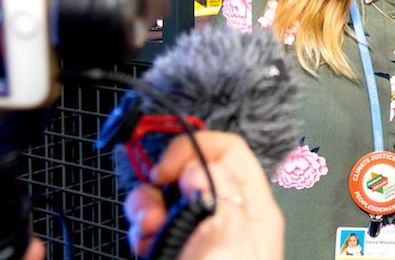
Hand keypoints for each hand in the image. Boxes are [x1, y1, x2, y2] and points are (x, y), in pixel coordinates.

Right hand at [125, 131, 283, 259]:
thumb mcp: (230, 238)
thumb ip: (218, 192)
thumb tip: (197, 165)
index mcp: (253, 207)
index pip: (228, 148)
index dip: (194, 148)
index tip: (168, 170)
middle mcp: (227, 214)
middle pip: (191, 168)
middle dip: (161, 180)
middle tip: (155, 207)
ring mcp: (202, 231)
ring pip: (167, 195)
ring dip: (146, 206)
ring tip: (147, 230)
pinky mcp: (179, 247)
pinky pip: (154, 223)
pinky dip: (141, 229)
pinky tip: (145, 245)